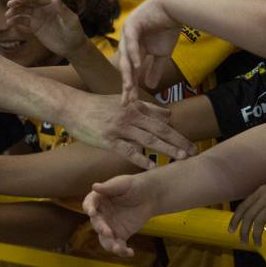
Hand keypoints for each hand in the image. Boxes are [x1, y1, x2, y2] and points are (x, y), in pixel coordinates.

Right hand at [5, 0, 86, 58]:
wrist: (72, 47)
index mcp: (51, 3)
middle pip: (28, 2)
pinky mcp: (34, 26)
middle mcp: (43, 8)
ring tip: (7, 16)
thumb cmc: (74, 32)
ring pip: (23, 11)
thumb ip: (62, 9)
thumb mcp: (70, 20)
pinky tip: (9, 23)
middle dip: (18, 2)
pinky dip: (15, 21)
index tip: (18, 0)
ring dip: (14, 11)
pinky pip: (23, 21)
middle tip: (9, 5)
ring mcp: (38, 17)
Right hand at [65, 92, 195, 168]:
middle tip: (194, 152)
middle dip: (178, 141)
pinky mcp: (108, 140)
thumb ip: (145, 107)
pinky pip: (128, 150)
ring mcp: (119, 128)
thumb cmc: (96, 105)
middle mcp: (130, 116)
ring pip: (148, 140)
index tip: (190, 143)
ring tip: (182, 158)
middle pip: (159, 130)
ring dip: (167, 149)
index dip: (177, 132)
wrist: (72, 107)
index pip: (161, 121)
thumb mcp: (122, 100)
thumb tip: (168, 113)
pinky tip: (153, 165)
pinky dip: (142, 158)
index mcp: (134, 107)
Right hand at [83, 174, 155, 256]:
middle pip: (96, 223)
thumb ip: (109, 187)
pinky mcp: (120, 234)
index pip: (89, 204)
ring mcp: (110, 226)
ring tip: (118, 248)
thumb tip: (94, 186)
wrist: (149, 196)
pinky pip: (118, 245)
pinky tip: (130, 252)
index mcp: (98, 199)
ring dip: (109, 244)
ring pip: (104, 238)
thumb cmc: (133, 185)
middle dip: (100, 228)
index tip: (91, 212)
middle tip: (107, 232)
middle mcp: (101, 214)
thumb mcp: (122, 183)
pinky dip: (122, 251)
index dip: (89, 208)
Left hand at [117, 0, 182, 104]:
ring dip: (128, 72)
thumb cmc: (167, 29)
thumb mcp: (161, 55)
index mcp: (133, 50)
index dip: (130, 87)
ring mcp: (127, 33)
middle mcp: (127, 43)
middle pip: (125, 67)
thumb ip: (154, 69)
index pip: (130, 72)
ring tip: (129, 87)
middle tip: (127, 100)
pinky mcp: (132, 23)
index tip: (130, 103)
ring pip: (126, 56)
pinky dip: (134, 53)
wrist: (173, 9)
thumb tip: (150, 87)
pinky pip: (131, 41)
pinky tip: (137, 65)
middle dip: (127, 84)